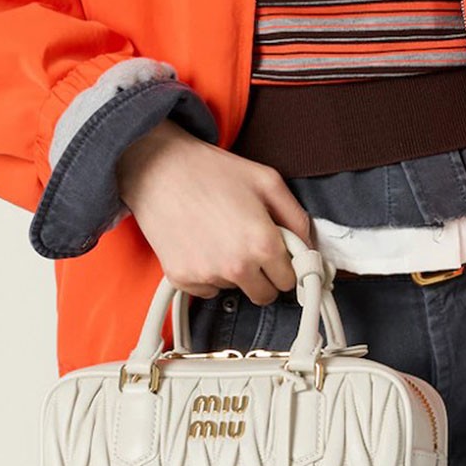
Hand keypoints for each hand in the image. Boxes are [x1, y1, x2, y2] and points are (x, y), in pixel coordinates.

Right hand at [115, 118, 314, 304]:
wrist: (157, 168)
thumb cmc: (212, 171)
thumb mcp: (267, 181)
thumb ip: (296, 217)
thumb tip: (308, 247)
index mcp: (263, 244)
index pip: (289, 281)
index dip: (286, 266)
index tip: (279, 257)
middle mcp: (236, 267)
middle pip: (264, 296)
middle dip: (264, 277)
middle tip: (252, 249)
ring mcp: (207, 276)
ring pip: (234, 290)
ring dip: (233, 272)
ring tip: (219, 235)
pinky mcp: (182, 279)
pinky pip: (206, 290)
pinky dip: (207, 274)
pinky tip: (201, 244)